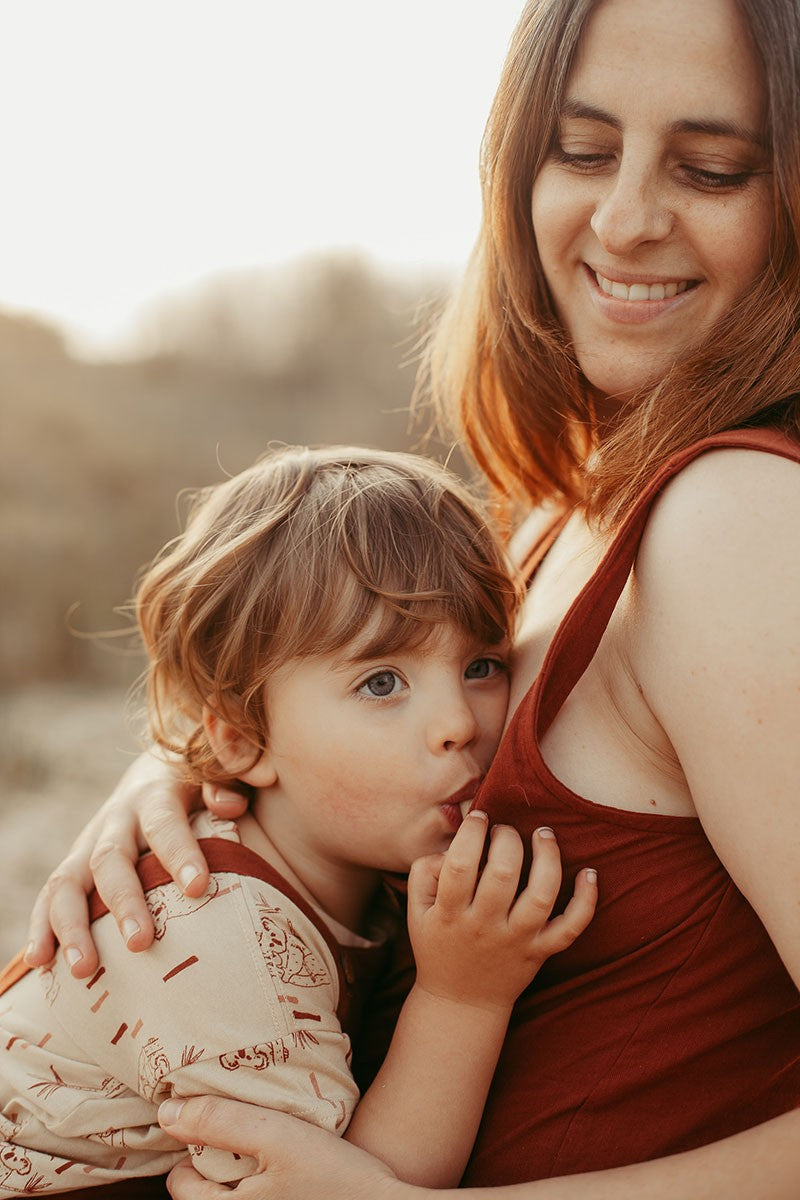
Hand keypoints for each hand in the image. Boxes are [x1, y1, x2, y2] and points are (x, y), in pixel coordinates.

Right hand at [24, 753, 248, 977]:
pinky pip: (51, 896)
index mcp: (157, 793)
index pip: (164, 822)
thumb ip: (227, 783)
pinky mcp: (76, 865)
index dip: (179, 852)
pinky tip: (40, 962)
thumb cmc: (201, 783)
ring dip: (71, 926)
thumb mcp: (217, 774)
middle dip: (124, 902)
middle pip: (110, 858)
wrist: (157, 772)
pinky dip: (41, 928)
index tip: (198, 887)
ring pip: (69, 881)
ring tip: (82, 970)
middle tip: (141, 943)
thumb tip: (229, 805)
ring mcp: (90, 842)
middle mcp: (117, 818)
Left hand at [158, 1097, 410, 1199]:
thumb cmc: (335, 1177)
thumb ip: (220, 1121)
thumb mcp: (277, 1135)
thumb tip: (167, 1113)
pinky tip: (293, 1183)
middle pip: (204, 1199)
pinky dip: (266, 1193)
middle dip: (219, 1169)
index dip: (199, 1149)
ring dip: (243, 1183)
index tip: (233, 1131)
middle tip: (255, 1146)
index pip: (180, 1184)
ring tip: (274, 1163)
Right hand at [407, 812, 596, 1011]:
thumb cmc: (438, 945)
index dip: (472, 833)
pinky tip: (590, 873)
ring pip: (540, 895)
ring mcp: (517, 940)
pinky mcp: (540, 951)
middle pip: (503, 874)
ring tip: (544, 834)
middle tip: (504, 830)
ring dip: (548, 858)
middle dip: (507, 839)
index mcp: (451, 914)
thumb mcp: (416, 911)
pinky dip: (586, 901)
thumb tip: (455, 845)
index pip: (461, 865)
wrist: (461, 1002)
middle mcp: (485, 927)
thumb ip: (425, 871)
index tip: (480, 818)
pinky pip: (570, 928)